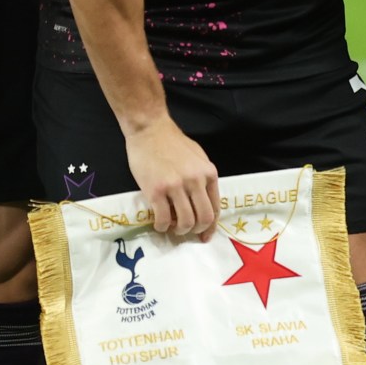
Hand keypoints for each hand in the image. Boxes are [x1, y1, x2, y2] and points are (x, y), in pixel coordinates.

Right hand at [126, 120, 220, 237]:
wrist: (150, 129)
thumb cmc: (173, 143)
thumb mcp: (198, 158)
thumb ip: (203, 178)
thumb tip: (203, 202)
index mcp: (209, 173)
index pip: (215, 207)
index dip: (211, 226)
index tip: (204, 235)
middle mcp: (195, 181)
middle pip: (204, 218)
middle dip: (196, 230)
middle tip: (187, 231)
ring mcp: (176, 186)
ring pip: (185, 221)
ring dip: (180, 230)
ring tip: (173, 227)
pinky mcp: (156, 190)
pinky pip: (163, 218)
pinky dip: (162, 226)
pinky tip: (160, 224)